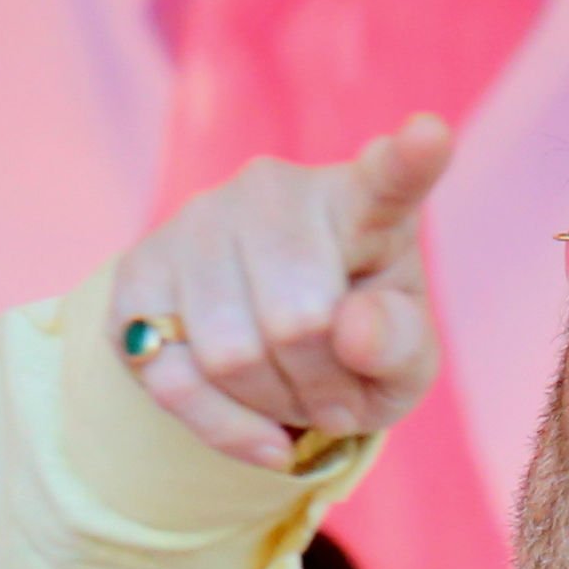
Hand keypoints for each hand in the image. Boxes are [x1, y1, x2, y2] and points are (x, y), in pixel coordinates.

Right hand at [109, 115, 455, 470]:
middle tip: (334, 396)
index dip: (409, 163)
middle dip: (320, 388)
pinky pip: (170, 377)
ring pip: (229, 355)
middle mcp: (274, 191)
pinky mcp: (139, 270)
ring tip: (291, 395)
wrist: (267, 354)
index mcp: (360, 204)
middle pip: (296, 322)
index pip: (387, 182)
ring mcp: (199, 220)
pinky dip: (221, 427)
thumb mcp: (402, 366)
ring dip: (269, 406)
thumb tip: (353, 330)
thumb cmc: (353, 350)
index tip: (429, 137)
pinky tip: (252, 431)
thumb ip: (400, 347)